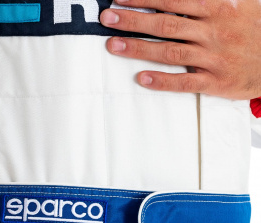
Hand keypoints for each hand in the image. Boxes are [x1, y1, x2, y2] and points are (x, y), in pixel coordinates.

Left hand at [100, 0, 260, 98]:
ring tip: (113, 46)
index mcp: (218, 8)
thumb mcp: (239, 2)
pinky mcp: (215, 82)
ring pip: (170, 52)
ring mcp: (213, 57)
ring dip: (139, 48)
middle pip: (166, 24)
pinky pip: (184, 82)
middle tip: (107, 17)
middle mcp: (213, 31)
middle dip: (134, 20)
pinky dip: (162, 81)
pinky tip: (141, 79)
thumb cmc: (252, 30)